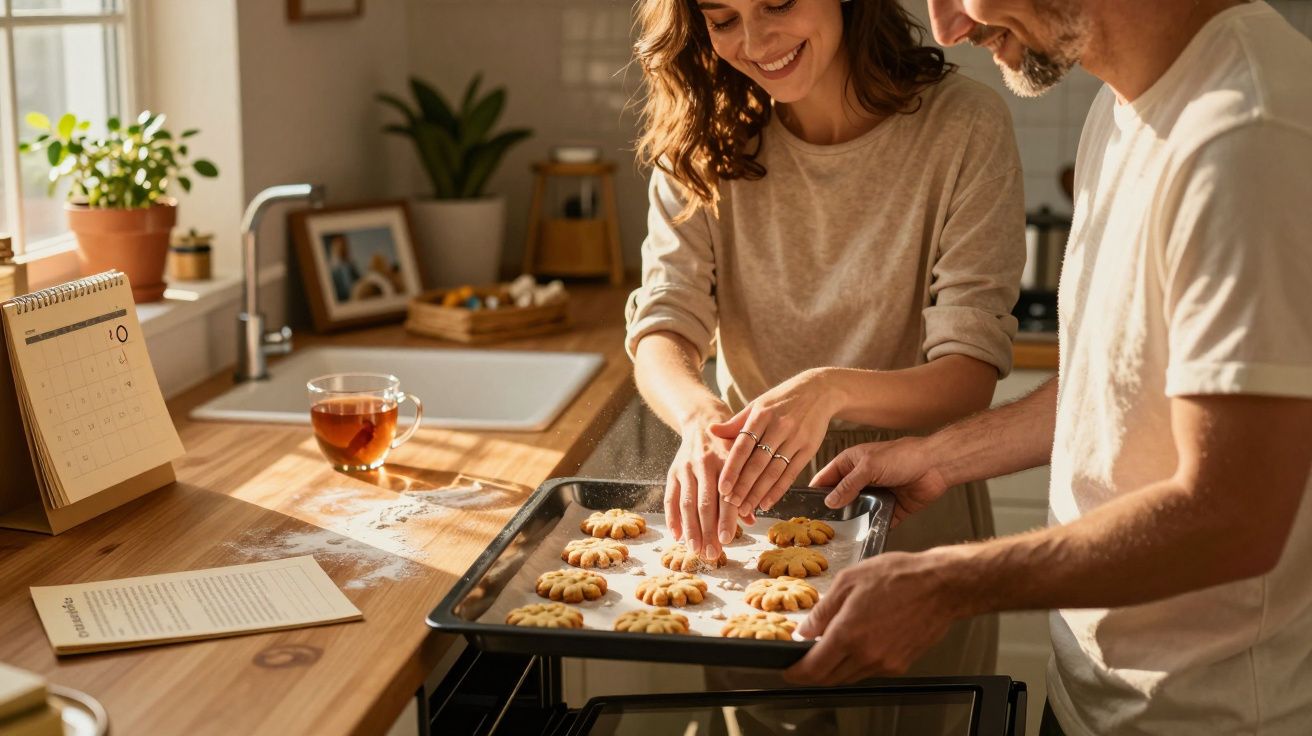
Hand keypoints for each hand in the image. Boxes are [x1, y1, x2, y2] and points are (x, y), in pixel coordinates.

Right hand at [665, 417, 741, 560]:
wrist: (703, 422)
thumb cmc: (729, 447)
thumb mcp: (743, 460)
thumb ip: (746, 488)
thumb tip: (751, 520)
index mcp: (726, 463)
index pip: (726, 496)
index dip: (726, 520)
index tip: (727, 540)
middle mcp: (705, 465)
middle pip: (704, 503)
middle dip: (707, 531)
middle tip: (711, 554)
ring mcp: (686, 468)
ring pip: (686, 503)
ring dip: (690, 529)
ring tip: (694, 550)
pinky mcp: (673, 471)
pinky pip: (670, 497)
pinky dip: (672, 518)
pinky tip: (676, 535)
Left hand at [708, 368, 840, 513]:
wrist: (819, 391)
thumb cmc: (782, 399)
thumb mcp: (758, 404)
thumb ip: (736, 422)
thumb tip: (711, 430)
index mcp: (762, 414)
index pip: (743, 446)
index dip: (732, 468)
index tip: (722, 487)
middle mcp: (779, 427)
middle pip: (758, 463)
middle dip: (743, 487)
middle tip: (730, 505)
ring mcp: (796, 438)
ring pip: (774, 471)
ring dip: (759, 493)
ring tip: (746, 508)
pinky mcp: (809, 449)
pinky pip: (791, 474)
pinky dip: (778, 490)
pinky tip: (767, 503)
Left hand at [783, 551, 964, 684]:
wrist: (941, 586)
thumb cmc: (899, 576)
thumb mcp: (849, 581)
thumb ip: (822, 611)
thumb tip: (804, 631)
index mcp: (849, 634)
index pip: (813, 669)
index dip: (796, 673)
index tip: (788, 670)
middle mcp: (867, 655)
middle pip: (830, 678)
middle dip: (813, 673)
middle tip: (805, 659)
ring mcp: (886, 663)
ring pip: (850, 677)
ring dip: (836, 668)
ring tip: (832, 646)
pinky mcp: (900, 664)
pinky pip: (870, 671)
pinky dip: (857, 663)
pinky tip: (859, 643)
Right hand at [809, 437, 948, 525]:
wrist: (936, 466)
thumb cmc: (902, 456)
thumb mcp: (869, 467)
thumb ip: (847, 485)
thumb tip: (829, 502)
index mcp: (851, 463)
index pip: (826, 478)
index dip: (815, 491)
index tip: (804, 507)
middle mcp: (861, 480)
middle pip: (839, 498)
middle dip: (831, 511)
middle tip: (818, 527)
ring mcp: (874, 495)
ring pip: (856, 512)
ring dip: (851, 522)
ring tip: (838, 536)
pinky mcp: (890, 509)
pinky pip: (876, 522)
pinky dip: (871, 528)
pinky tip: (863, 537)